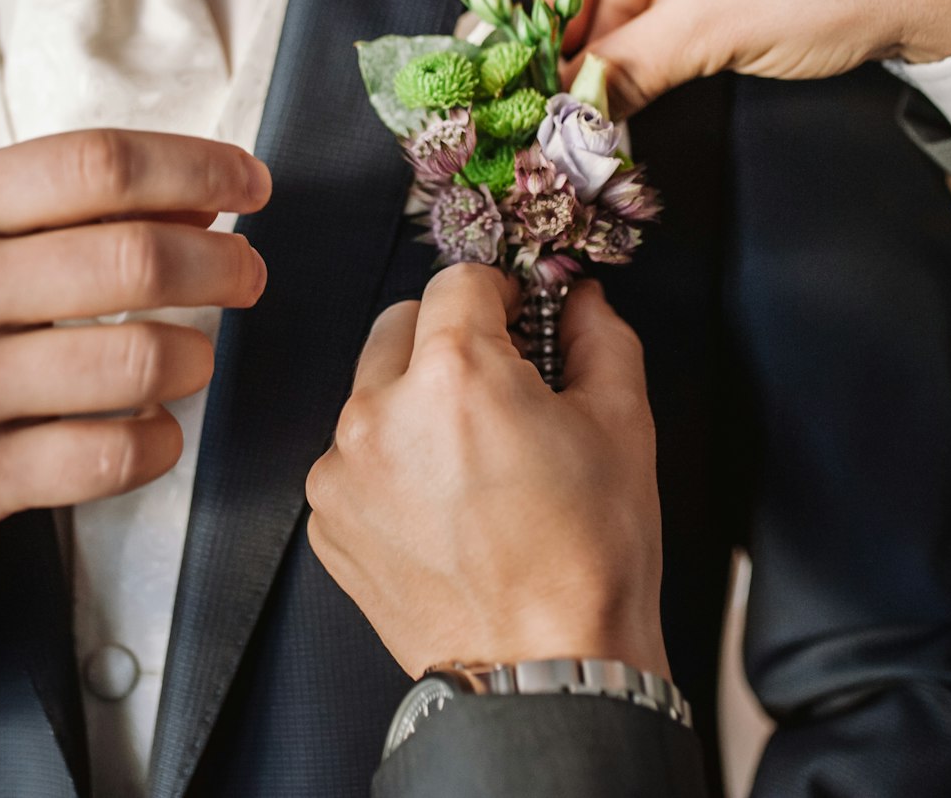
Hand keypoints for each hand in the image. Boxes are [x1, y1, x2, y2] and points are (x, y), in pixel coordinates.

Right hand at [0, 130, 270, 550]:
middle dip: (222, 264)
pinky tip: (156, 427)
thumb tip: (205, 194)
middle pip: (134, 259)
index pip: (98, 165)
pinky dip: (159, 441)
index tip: (251, 184)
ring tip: (192, 357)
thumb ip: (69, 204)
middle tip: (248, 276)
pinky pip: (109, 455)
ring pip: (136, 363)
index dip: (196, 167)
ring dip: (195, 358)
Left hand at [306, 265, 667, 678]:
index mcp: (454, 373)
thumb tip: (581, 301)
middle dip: (448, 338)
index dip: (499, 292)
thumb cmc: (589, 556)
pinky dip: (391, 466)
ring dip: (415, 404)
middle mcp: (380, 411)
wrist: (546, 668)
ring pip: (372, 393)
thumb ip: (599, 336)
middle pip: (401, 325)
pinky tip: (444, 508)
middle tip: (498, 385)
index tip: (517, 317)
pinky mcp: (327, 519)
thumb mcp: (622, 425)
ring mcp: (343, 469)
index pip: (458, 281)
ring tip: (472, 462)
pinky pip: (354, 460)